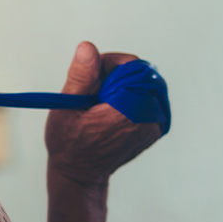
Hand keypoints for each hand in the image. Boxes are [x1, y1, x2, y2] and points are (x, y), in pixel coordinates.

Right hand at [45, 41, 162, 184]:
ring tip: (100, 102)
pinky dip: (130, 96)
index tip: (90, 75)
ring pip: (145, 84)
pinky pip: (148, 98)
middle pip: (141, 73)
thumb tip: (88, 48)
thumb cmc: (68, 143)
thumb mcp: (66, 107)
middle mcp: (149, 118)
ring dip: (123, 85)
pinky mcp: (155, 128)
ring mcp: (155, 125)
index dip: (109, 63)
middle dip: (116, 74)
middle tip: (92, 93)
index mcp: (128, 111)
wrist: (80, 173)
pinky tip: (110, 109)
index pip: (132, 65)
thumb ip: (81, 76)